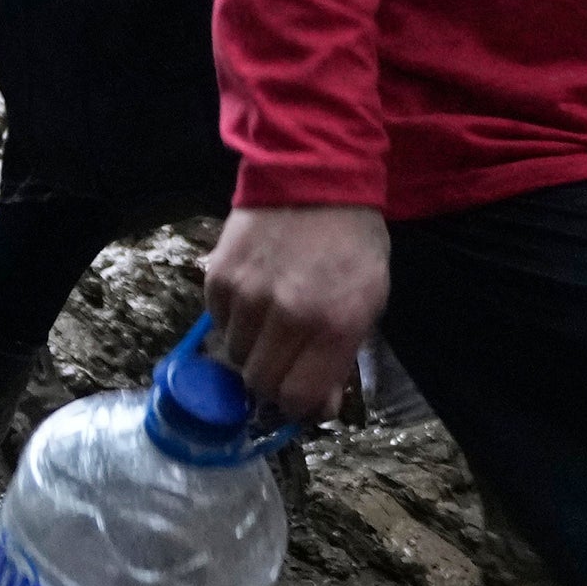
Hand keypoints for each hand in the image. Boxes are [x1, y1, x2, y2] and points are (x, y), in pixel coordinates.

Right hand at [200, 203, 392, 424]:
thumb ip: (341, 358)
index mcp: (334, 326)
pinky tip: (253, 297)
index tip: (300, 395)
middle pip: (261, 383)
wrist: (316, 177)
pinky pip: (217, 323)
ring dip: (251, 350)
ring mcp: (248, 295)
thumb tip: (318, 408)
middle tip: (285, 361)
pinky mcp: (219, 276)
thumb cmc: (351, 244)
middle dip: (273, 381)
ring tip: (271, 322)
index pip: (297, 398)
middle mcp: (288, 315)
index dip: (298, 405)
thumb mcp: (369, 301)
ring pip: (234, 357)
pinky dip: (233, 321)